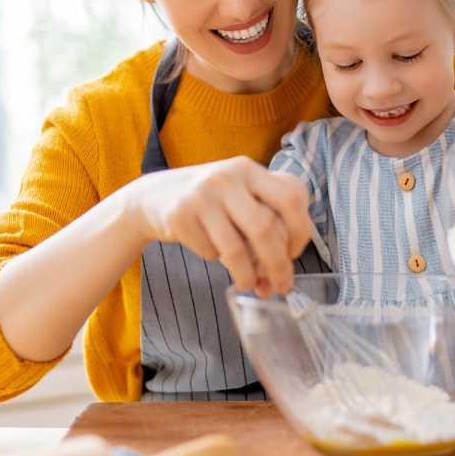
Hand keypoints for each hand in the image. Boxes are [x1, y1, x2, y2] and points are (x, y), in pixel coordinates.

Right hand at [131, 157, 311, 296]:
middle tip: (281, 285)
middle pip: (266, 228)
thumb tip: (284, 275)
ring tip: (250, 284)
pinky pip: (209, 252)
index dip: (301, 230)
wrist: (153, 196)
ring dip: (247, 275)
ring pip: (236, 248)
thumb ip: (266, 222)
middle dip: (278, 264)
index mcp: (250, 169)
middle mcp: (227, 177)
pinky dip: (215, 260)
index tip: (294, 253)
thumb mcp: (239, 196)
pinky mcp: (179, 215)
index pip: (291, 197)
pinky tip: (211, 251)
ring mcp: (201, 195)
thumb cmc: (209, 203)